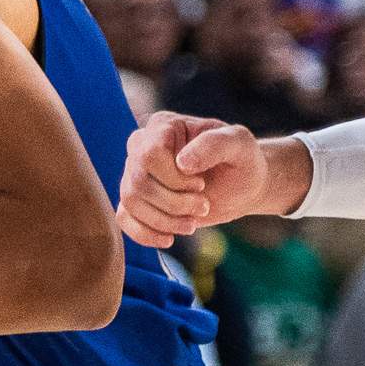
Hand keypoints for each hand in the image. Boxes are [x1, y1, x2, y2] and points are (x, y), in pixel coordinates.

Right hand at [117, 112, 300, 246]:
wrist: (241, 185)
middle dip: (174, 203)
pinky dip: (145, 234)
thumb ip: (214, 145)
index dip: (174, 178)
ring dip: (164, 220)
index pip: (150, 154)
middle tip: (203, 206)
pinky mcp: (137, 200)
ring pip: (130, 201)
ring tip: (192, 223)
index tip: (200, 184)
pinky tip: (169, 239)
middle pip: (138, 181)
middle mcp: (142, 146)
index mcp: (163, 126)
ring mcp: (135, 174)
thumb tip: (182, 162)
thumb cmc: (241, 159)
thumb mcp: (239, 144)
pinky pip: (123, 218)